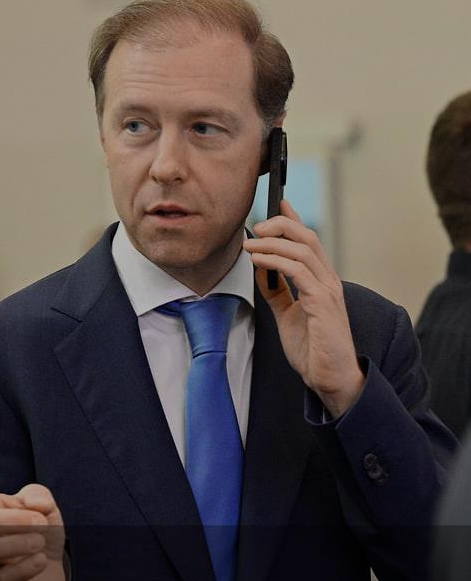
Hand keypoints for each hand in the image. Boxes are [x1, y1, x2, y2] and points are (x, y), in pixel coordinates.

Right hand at [0, 467, 65, 580]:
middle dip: (15, 520)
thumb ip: (39, 496)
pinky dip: (29, 565)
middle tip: (40, 522)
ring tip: (40, 541)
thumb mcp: (45, 505)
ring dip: (20, 543)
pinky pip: (6, 575)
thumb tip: (34, 504)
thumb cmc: (42, 529)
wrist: (56, 564)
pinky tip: (41, 559)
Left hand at [242, 200, 364, 415]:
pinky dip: (276, 261)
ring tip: (250, 243)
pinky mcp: (323, 304)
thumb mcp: (287, 314)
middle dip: (281, 225)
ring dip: (273, 242)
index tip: (278, 203)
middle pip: (308, 237)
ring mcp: (328, 291)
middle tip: (257, 225)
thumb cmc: (313, 348)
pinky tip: (259, 260)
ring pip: (304, 250)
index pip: (309, 241)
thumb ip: (276, 291)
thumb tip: (260, 269)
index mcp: (321, 281)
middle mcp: (329, 280)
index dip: (294, 220)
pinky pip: (299, 272)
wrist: (330, 377)